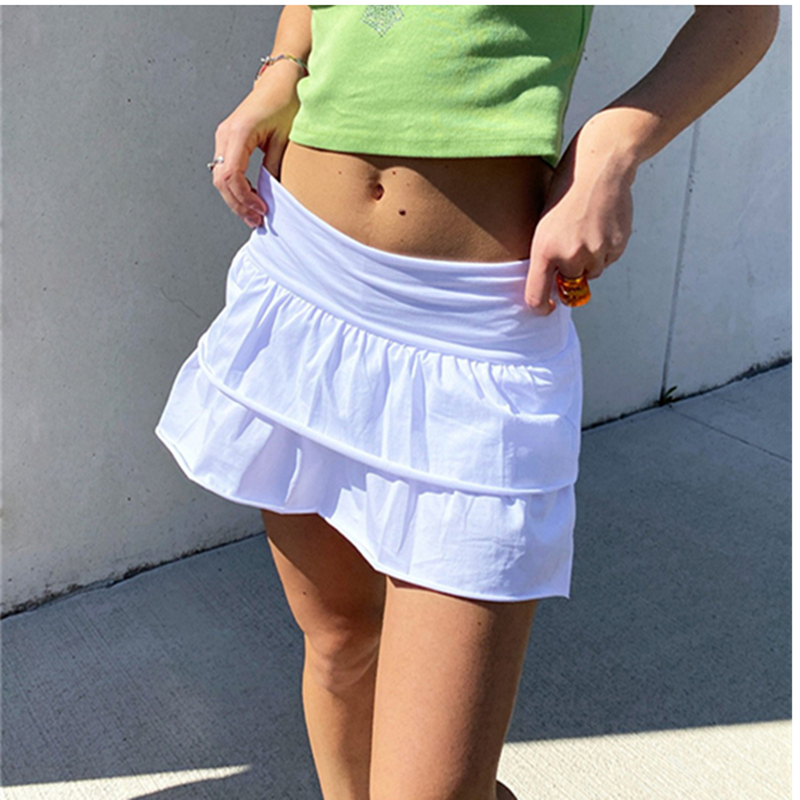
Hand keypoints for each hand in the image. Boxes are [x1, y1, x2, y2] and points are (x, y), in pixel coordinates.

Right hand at [211, 68, 301, 227]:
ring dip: (236, 199)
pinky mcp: (229, 140)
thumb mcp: (286, 139)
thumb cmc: (286, 101)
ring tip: (254, 215)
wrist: (282, 80)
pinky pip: (226, 169)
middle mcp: (226, 134)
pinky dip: (236, 187)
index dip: (245, 198)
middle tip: (257, 221)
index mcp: (239, 132)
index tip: (262, 211)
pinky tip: (250, 199)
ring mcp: (224, 136)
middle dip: (238, 204)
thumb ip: (276, 167)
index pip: (231, 175)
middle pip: (221, 180)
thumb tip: (273, 196)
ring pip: (220, 177)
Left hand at [525, 122, 637, 314]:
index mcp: (544, 250)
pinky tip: (601, 225)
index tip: (547, 307)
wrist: (600, 168)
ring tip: (586, 229)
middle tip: (572, 244)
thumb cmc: (566, 192)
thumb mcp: (543, 223)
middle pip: (570, 285)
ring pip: (592, 273)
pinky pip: (608, 260)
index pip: (537, 296)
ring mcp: (594, 253)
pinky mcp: (616, 247)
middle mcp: (569, 256)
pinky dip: (605, 250)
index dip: (541, 307)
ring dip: (589, 261)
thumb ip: (546, 255)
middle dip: (570, 273)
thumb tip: (552, 284)